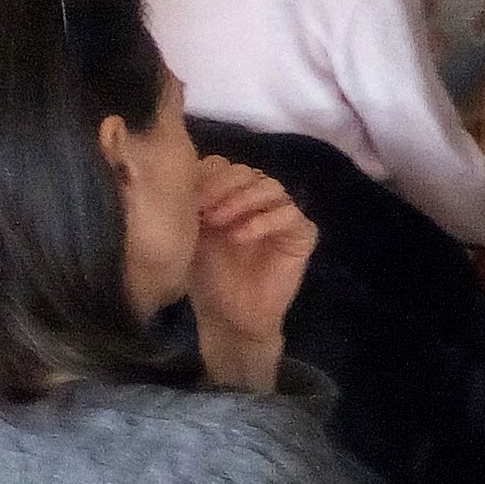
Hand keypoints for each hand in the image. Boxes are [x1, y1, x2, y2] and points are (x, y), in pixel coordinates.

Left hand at [186, 158, 316, 389]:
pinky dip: (264, 221)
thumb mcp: (191, 236)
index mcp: (230, 195)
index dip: (205, 176)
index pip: (223, 166)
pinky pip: (291, 215)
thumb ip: (194, 205)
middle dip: (221, 187)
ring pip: (271, 187)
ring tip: (218, 221)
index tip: (186, 198)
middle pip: (246, 172)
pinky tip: (240, 236)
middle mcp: (258, 199)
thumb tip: (182, 178)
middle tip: (202, 209)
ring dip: (242, 200)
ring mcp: (283, 214)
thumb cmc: (206, 277)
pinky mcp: (302, 234)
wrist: (229, 317)